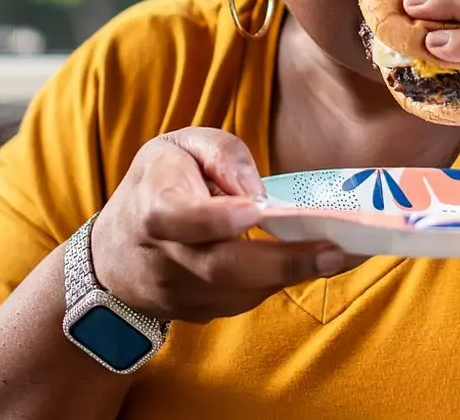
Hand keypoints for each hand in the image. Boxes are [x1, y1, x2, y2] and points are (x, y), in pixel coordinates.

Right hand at [89, 127, 353, 323]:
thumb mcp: (179, 147)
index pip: (179, 217)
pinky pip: (247, 300)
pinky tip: (317, 261)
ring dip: (295, 274)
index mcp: (154, 207)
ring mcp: (184, 293)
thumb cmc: (157, 185)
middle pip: (223, 267)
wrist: (114, 254)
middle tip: (336, 251)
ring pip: (242, 291)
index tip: (256, 210)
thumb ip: (220, 153)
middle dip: (283, 262)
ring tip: (345, 253)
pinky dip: (283, 281)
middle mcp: (168, 258)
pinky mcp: (202, 312)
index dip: (214, 217)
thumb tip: (256, 188)